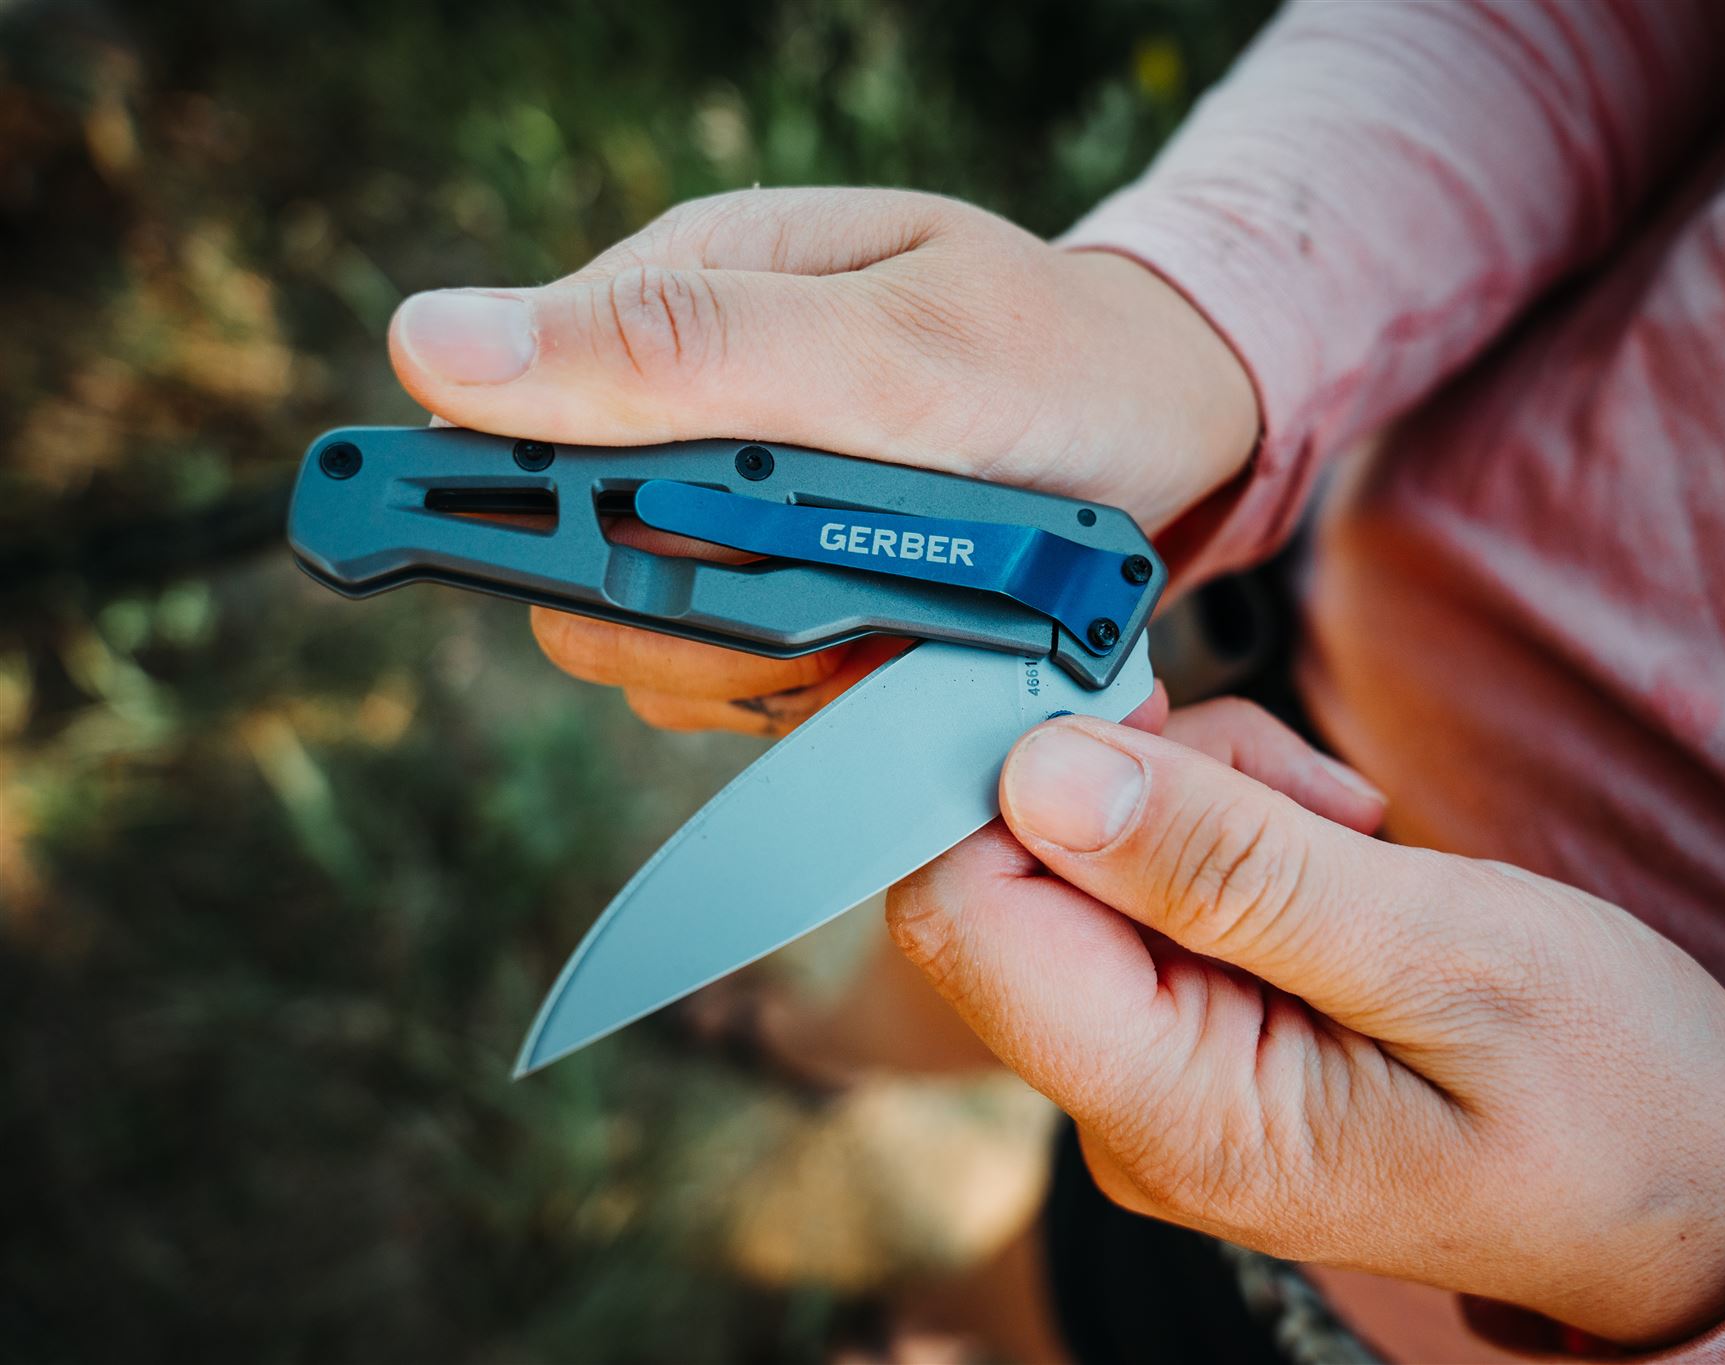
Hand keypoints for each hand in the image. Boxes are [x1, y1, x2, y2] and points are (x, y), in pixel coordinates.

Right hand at [387, 187, 1257, 733]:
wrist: (1173, 432)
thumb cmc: (1059, 357)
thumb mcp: (897, 342)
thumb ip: (688, 350)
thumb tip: (433, 347)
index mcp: (684, 303)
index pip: (515, 434)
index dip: (539, 524)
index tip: (659, 576)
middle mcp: (684, 420)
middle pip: (583, 582)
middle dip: (712, 618)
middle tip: (843, 589)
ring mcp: (731, 524)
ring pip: (665, 664)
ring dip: (783, 669)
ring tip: (903, 607)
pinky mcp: (785, 607)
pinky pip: (751, 700)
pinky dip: (830, 697)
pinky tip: (907, 645)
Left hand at [887, 699, 1724, 1347]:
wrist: (1692, 1197)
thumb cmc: (1611, 1100)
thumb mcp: (1448, 956)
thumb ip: (1233, 866)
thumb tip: (1039, 769)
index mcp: (1173, 1111)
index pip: (965, 912)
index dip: (1008, 774)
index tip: (1131, 695)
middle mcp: (1126, 1104)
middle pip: (1015, 869)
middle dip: (1145, 777)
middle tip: (1306, 790)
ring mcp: (1151, 1070)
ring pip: (1082, 856)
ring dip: (1203, 794)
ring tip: (1350, 831)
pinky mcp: (1186, 1030)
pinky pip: (1144, 886)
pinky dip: (1227, 829)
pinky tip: (1334, 853)